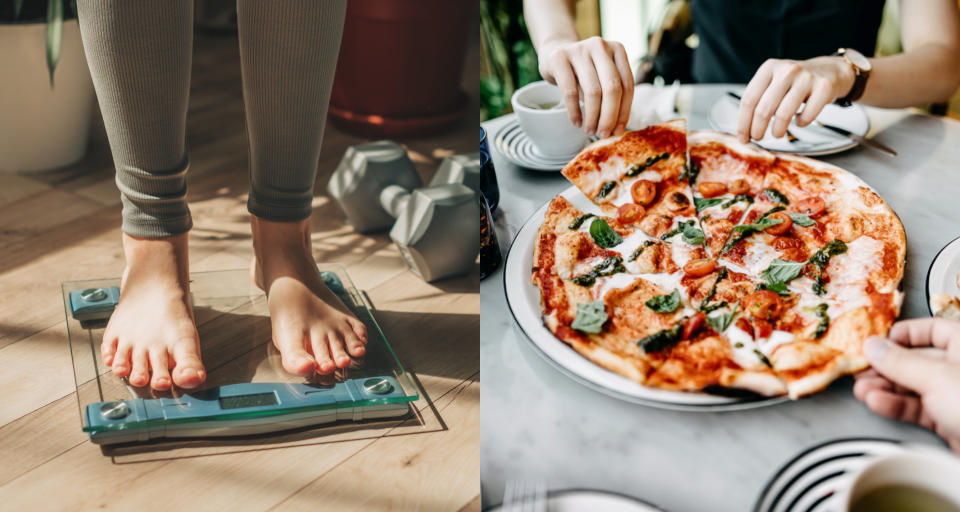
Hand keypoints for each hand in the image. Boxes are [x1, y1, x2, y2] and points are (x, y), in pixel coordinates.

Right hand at [538, 36, 633, 137]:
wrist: (554, 53)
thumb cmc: (583, 71)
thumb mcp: (601, 76)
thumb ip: (611, 94)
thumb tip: (616, 128)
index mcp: (617, 49)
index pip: (627, 84)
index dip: (624, 111)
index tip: (618, 131)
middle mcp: (600, 46)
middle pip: (612, 88)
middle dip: (609, 116)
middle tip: (604, 134)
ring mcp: (579, 49)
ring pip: (592, 91)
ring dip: (592, 117)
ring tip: (590, 130)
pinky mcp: (559, 58)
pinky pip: (570, 91)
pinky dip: (574, 111)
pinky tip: (577, 122)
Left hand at [736, 56, 855, 142]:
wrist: (830, 71)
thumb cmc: (797, 81)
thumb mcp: (774, 81)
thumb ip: (760, 99)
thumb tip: (745, 129)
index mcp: (769, 68)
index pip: (749, 99)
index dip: (743, 122)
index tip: (742, 136)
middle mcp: (787, 70)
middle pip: (763, 109)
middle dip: (757, 130)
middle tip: (758, 138)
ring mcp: (806, 78)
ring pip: (783, 114)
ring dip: (777, 130)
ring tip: (777, 133)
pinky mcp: (824, 88)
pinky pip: (807, 116)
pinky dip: (801, 123)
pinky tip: (799, 120)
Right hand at [854, 318, 959, 453]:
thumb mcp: (937, 377)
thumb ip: (900, 362)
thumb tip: (873, 346)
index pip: (931, 329)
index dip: (901, 335)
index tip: (876, 343)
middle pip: (917, 359)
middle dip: (886, 365)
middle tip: (861, 370)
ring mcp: (957, 396)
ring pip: (914, 385)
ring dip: (885, 387)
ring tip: (863, 390)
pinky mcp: (951, 421)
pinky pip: (918, 408)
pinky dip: (895, 406)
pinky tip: (878, 403)